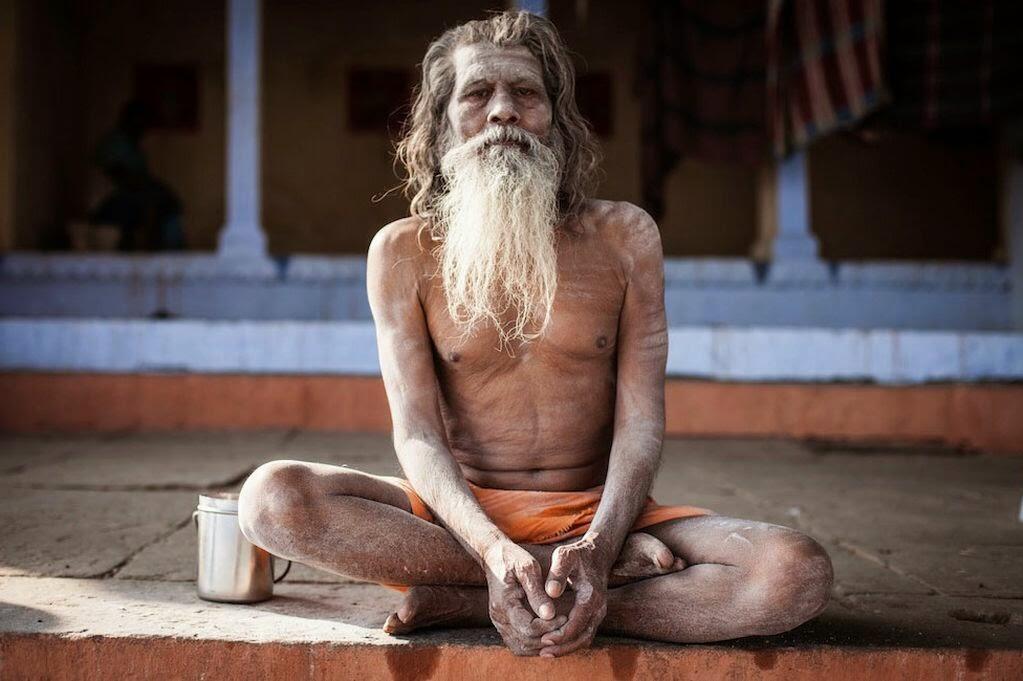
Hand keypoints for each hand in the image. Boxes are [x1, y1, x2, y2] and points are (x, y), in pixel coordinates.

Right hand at [481, 540, 565, 655]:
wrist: (494, 556)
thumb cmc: (514, 559)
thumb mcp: (528, 568)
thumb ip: (537, 592)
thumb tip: (549, 614)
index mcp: (504, 604)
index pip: (528, 628)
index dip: (549, 627)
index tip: (564, 617)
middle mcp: (499, 618)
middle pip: (525, 642)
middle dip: (548, 637)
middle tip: (565, 625)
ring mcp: (499, 623)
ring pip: (521, 647)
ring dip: (541, 644)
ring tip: (558, 630)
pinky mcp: (503, 625)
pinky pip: (518, 644)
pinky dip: (534, 644)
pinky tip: (548, 633)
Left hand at [539, 536, 609, 656]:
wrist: (596, 554)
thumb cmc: (577, 555)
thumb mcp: (565, 556)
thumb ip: (557, 573)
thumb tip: (551, 593)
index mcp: (591, 596)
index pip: (577, 623)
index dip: (561, 634)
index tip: (543, 639)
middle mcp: (598, 608)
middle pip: (583, 637)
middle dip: (563, 647)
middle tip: (542, 652)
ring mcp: (598, 614)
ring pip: (585, 639)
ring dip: (566, 648)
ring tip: (545, 653)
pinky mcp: (594, 616)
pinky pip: (584, 634)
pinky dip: (571, 642)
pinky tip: (554, 645)